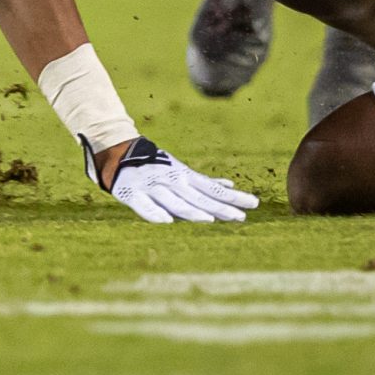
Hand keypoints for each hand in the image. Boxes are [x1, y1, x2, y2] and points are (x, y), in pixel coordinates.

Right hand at [83, 136, 258, 223]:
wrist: (120, 153)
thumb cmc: (158, 168)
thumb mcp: (183, 173)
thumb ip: (205, 183)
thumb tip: (230, 187)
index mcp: (186, 178)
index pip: (214, 191)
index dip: (233, 198)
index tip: (254, 204)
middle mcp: (173, 182)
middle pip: (200, 198)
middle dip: (220, 208)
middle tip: (240, 217)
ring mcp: (154, 188)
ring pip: (176, 202)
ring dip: (192, 211)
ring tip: (209, 220)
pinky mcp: (134, 195)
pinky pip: (146, 207)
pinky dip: (156, 213)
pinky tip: (167, 221)